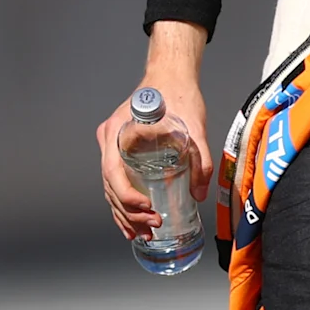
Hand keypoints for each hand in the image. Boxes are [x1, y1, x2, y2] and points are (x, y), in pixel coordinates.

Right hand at [98, 20, 213, 242]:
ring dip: (124, 214)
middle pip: (110, 186)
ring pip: (111, 188)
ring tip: (143, 234)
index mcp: (118, 131)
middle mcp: (109, 140)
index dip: (126, 197)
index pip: (113, 173)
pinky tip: (131, 224)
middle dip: (129, 212)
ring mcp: (112, 146)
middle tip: (152, 227)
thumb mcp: (194, 126)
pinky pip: (117, 182)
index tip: (147, 209)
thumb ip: (200, 158)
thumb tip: (200, 193)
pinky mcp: (121, 151)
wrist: (172, 75)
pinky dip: (123, 204)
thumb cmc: (178, 94)